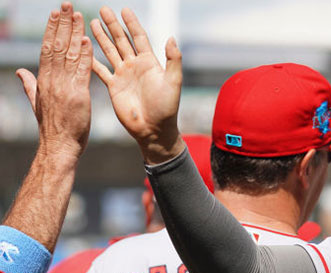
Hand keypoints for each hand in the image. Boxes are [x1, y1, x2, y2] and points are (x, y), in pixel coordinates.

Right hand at [16, 3, 92, 160]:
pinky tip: (88, 40)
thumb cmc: (52, 128)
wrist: (59, 146)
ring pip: (69, 54)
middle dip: (62, 24)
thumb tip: (20, 72)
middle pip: (57, 46)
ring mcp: (65, 87)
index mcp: (44, 80)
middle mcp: (53, 80)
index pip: (48, 49)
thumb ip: (30, 86)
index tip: (56, 14)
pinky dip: (85, 55)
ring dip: (74, 33)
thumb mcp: (38, 103)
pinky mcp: (78, 96)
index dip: (52, 30)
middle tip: (67, 4)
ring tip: (78, 14)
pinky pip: (82, 72)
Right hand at [90, 6, 184, 163]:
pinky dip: (92, 59)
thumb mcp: (173, 82)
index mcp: (150, 63)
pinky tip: (83, 49)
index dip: (131, 23)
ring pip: (110, 51)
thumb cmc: (167, 108)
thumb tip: (171, 37)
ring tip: (92, 22)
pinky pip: (100, 70)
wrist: (154, 130)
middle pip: (122, 40)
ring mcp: (123, 75)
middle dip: (113, 25)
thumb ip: (173, 60)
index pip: (139, 37)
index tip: (124, 9)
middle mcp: (135, 66)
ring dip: (101, 37)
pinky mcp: (113, 87)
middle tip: (103, 9)